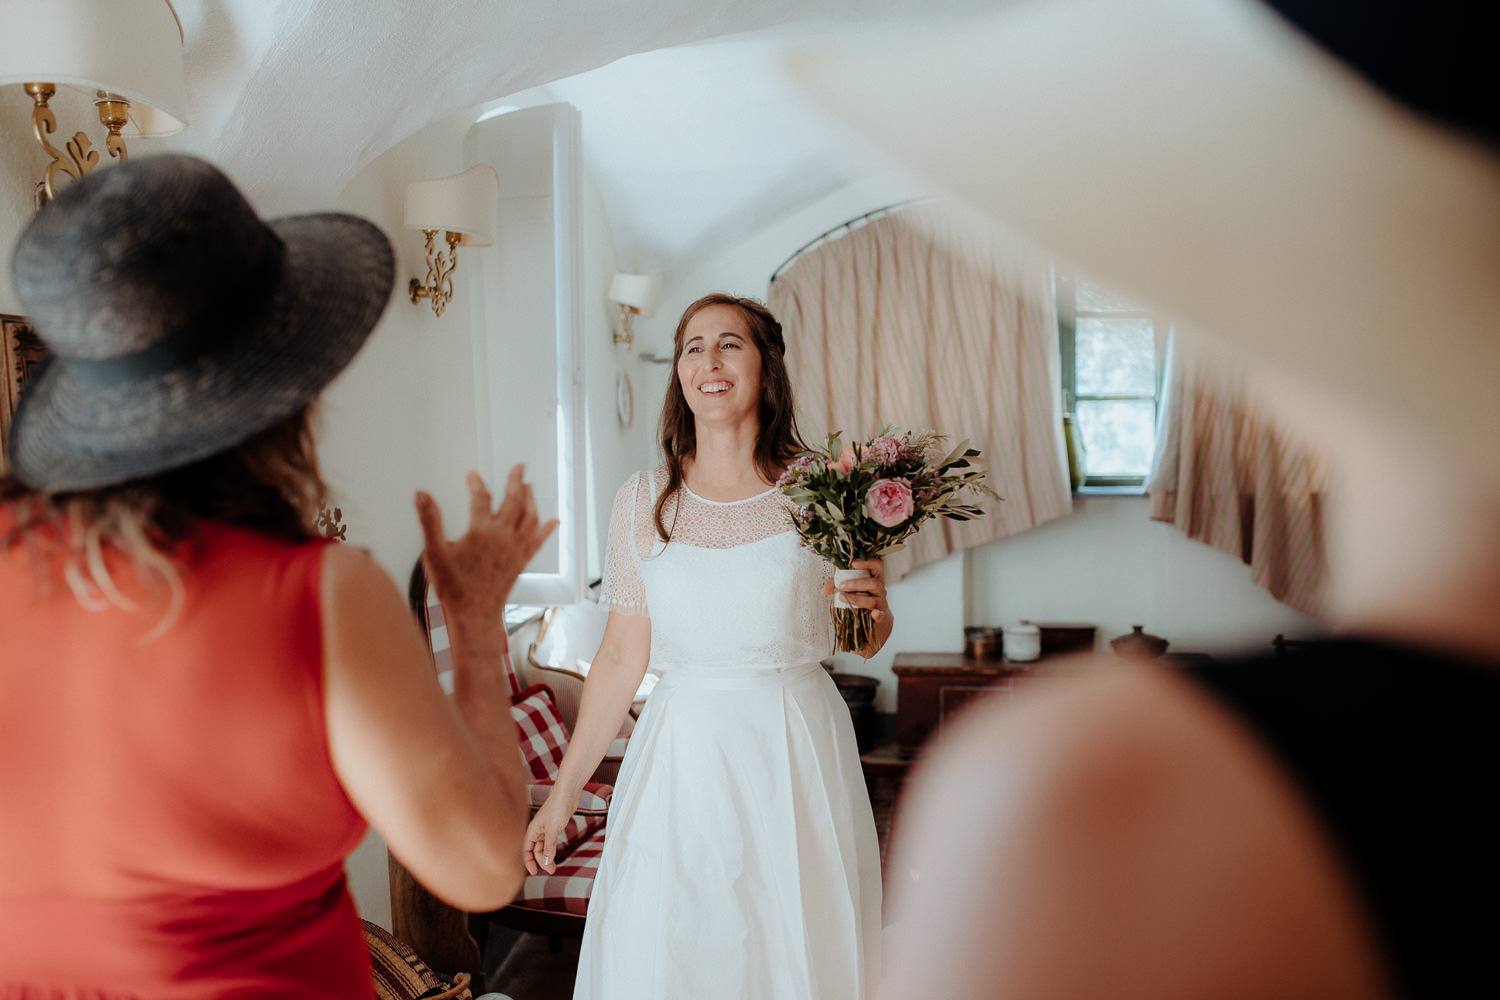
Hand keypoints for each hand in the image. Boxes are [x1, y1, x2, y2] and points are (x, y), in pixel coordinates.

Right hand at [416, 465, 558, 621]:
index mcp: (481, 531)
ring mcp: (516, 549)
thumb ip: (429, 521)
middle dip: (516, 481)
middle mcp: (503, 536)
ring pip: (530, 517)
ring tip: (530, 487)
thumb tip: (421, 494)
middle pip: (514, 500)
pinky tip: (553, 521)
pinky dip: (546, 529)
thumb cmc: (453, 586)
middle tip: (519, 467)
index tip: (473, 475)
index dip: (476, 483)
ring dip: (531, 499)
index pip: (481, 497)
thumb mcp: (434, 553)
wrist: (474, 615)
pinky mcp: (522, 561)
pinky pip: (538, 540)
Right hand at [523, 788, 578, 874]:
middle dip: (541, 861)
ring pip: (543, 847)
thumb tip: (546, 862)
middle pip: (535, 850)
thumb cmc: (558, 807)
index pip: (525, 850)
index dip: (528, 862)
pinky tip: (555, 854)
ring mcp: (545, 828)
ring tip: (554, 866)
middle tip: (551, 870)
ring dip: (547, 856)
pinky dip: (551, 849)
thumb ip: (549, 847)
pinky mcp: (553, 826)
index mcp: (532, 830)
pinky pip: (549, 841)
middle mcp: (536, 830)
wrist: (568, 793)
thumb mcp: (553, 830)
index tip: (533, 872)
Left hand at [823, 557, 890, 622]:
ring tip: (842, 598)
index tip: (854, 563)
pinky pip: (882, 615)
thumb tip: (824, 591)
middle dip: (856, 584)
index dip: (868, 562)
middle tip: (841, 586)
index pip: (877, 564)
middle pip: (874, 583)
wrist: (873, 617)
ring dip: (857, 598)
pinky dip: (878, 615)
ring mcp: (881, 602)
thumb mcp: (848, 586)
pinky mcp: (881, 615)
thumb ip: (836, 584)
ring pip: (873, 599)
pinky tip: (874, 614)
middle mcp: (880, 588)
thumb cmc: (861, 595)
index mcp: (875, 576)